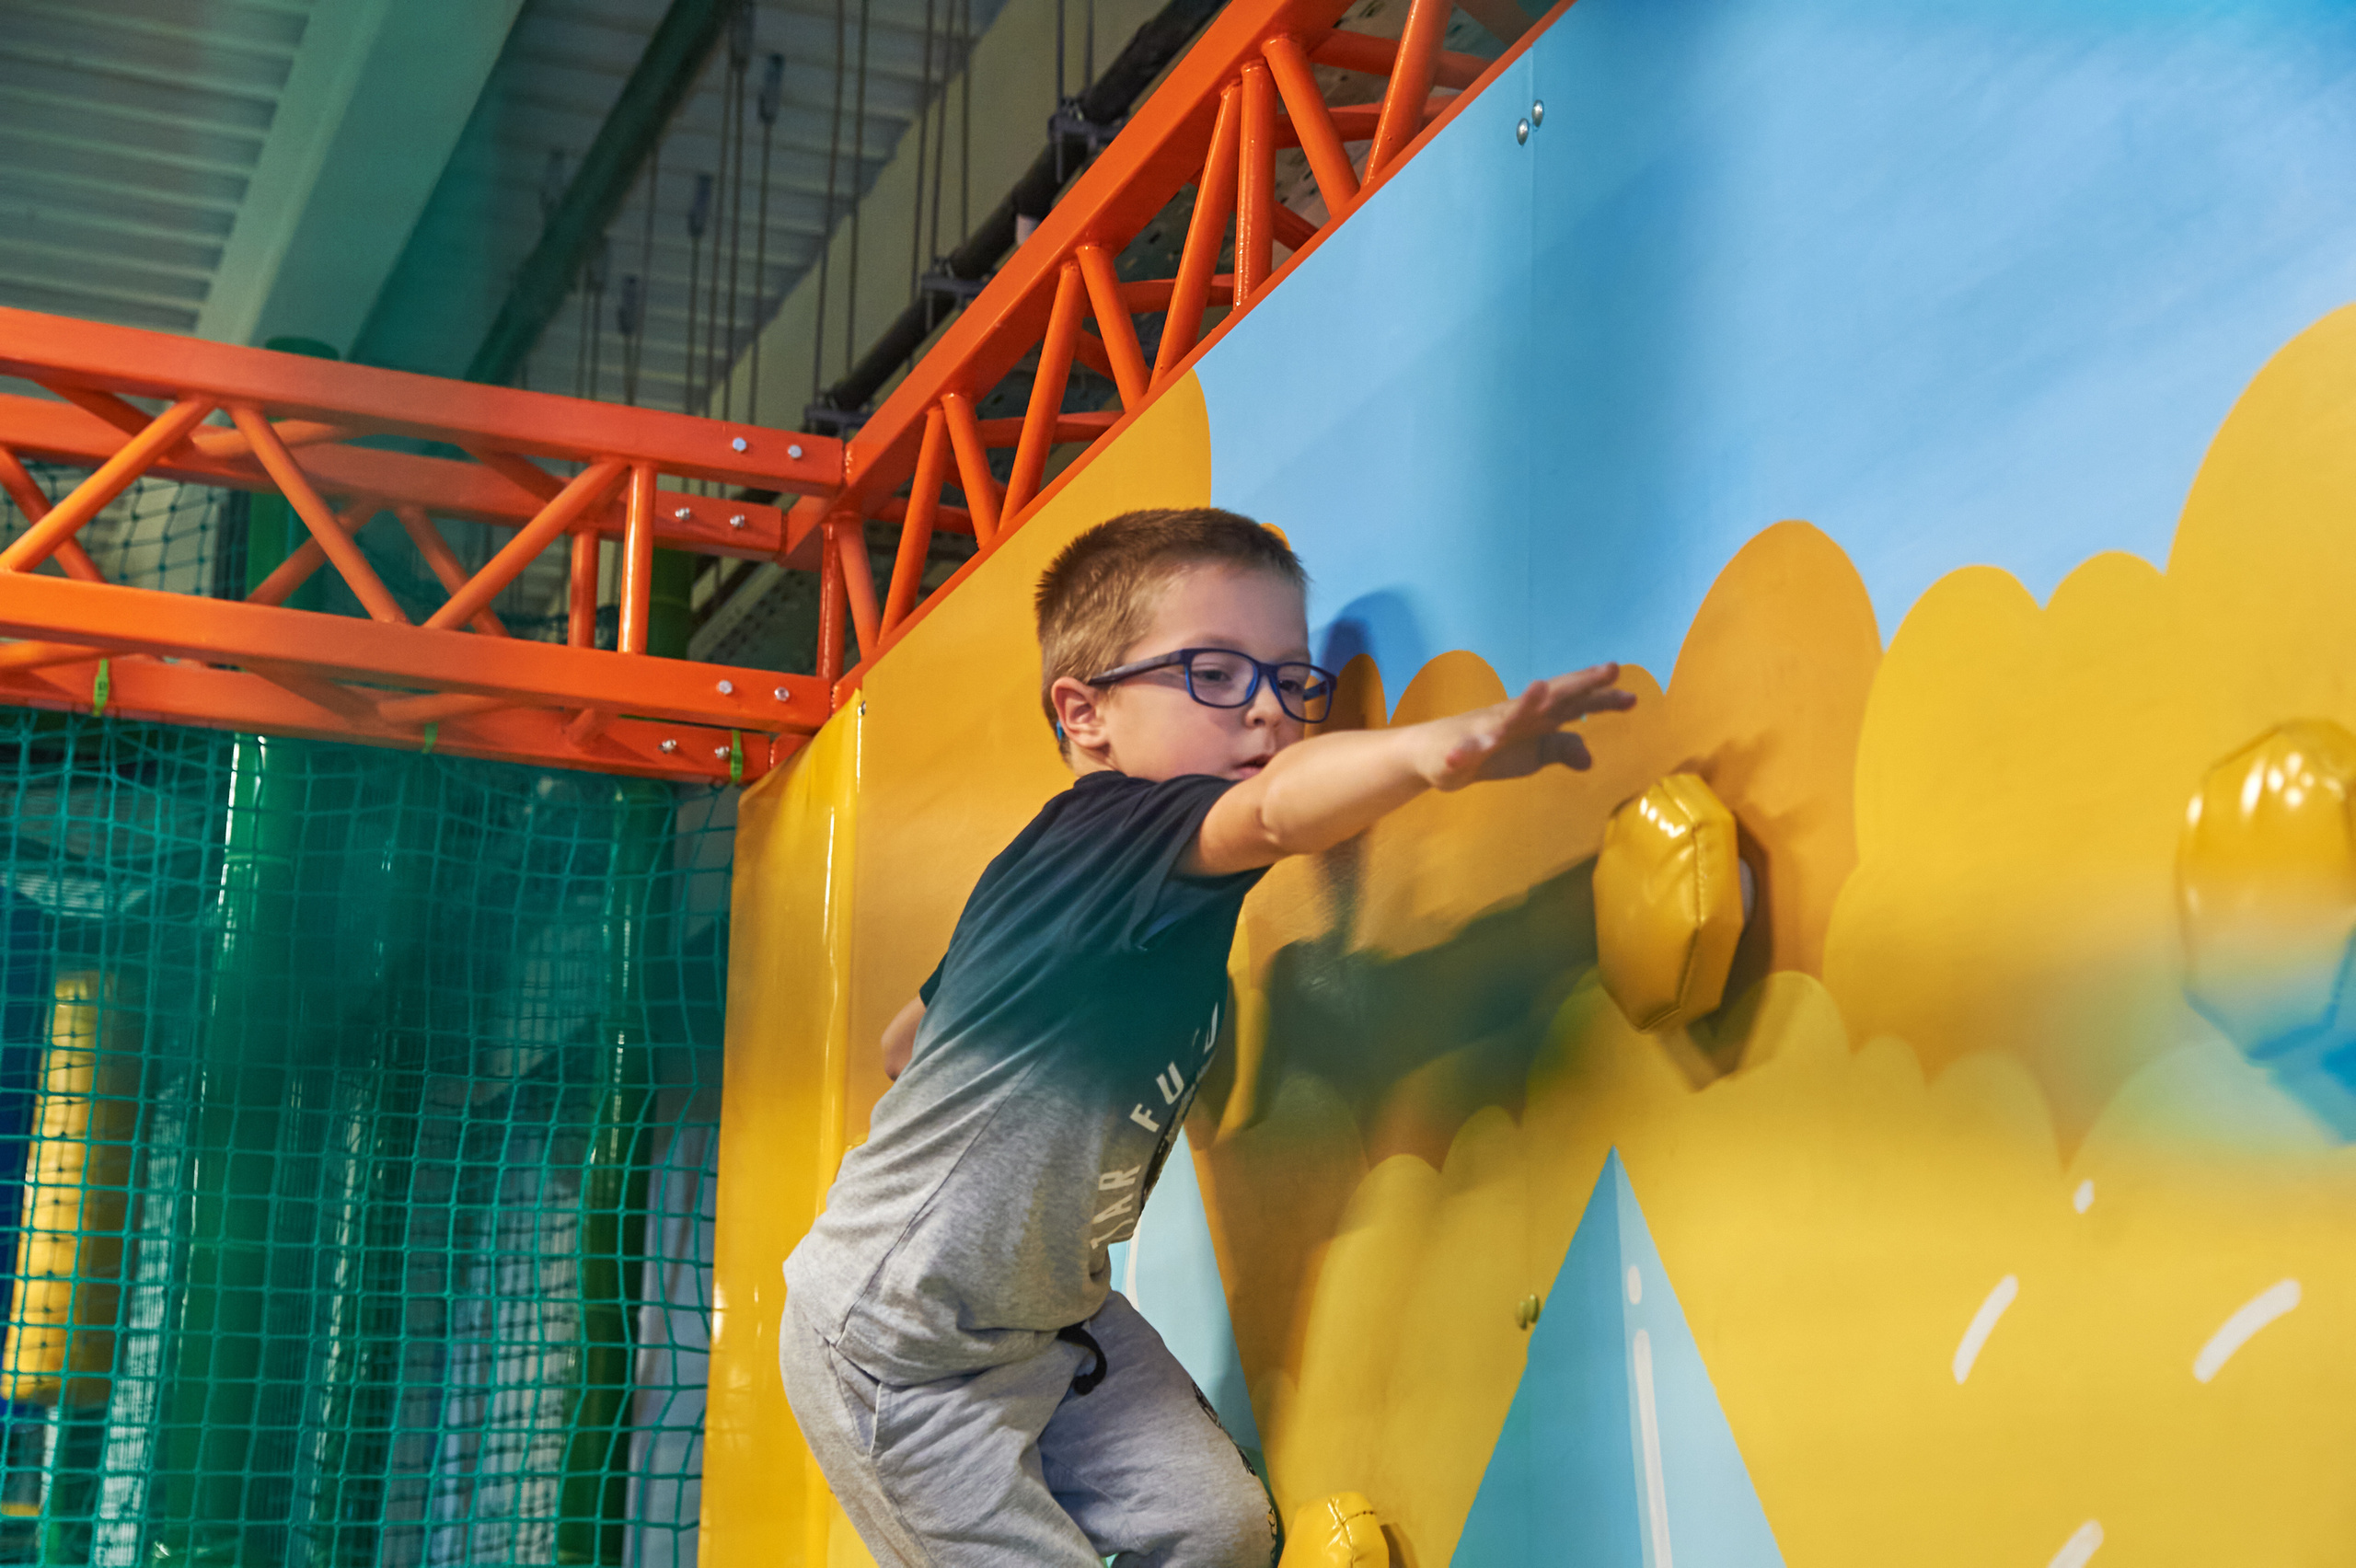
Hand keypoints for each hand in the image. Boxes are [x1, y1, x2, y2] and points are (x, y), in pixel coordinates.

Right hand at [1421, 664, 1633, 790]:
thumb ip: (1561, 749)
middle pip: (1551, 697)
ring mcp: (1486, 730)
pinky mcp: (1459, 749)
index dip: (1601, 699)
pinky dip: (1463, 752)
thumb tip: (1590, 759)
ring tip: (1541, 688)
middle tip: (1608, 671)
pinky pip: (1463, 751)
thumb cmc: (1492, 748)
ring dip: (1523, 702)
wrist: (1437, 752)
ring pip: (1507, 716)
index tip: (1632, 697)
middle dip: (1577, 683)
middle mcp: (1515, 715)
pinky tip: (1462, 756)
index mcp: (1536, 718)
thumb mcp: (1534, 753)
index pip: (1574, 704)